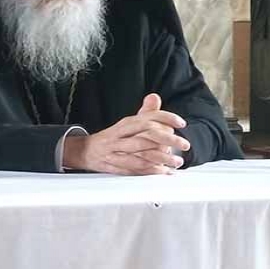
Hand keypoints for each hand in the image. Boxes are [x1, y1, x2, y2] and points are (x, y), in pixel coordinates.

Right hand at [63, 93, 190, 174]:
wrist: (85, 151)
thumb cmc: (113, 137)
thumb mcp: (128, 123)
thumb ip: (145, 113)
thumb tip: (155, 97)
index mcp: (126, 123)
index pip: (148, 117)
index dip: (166, 118)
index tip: (181, 123)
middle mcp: (121, 136)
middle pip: (147, 135)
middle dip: (169, 140)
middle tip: (184, 144)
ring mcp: (117, 152)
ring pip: (142, 153)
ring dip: (163, 159)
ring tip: (177, 161)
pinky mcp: (115, 166)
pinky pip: (135, 169)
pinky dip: (151, 171)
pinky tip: (163, 171)